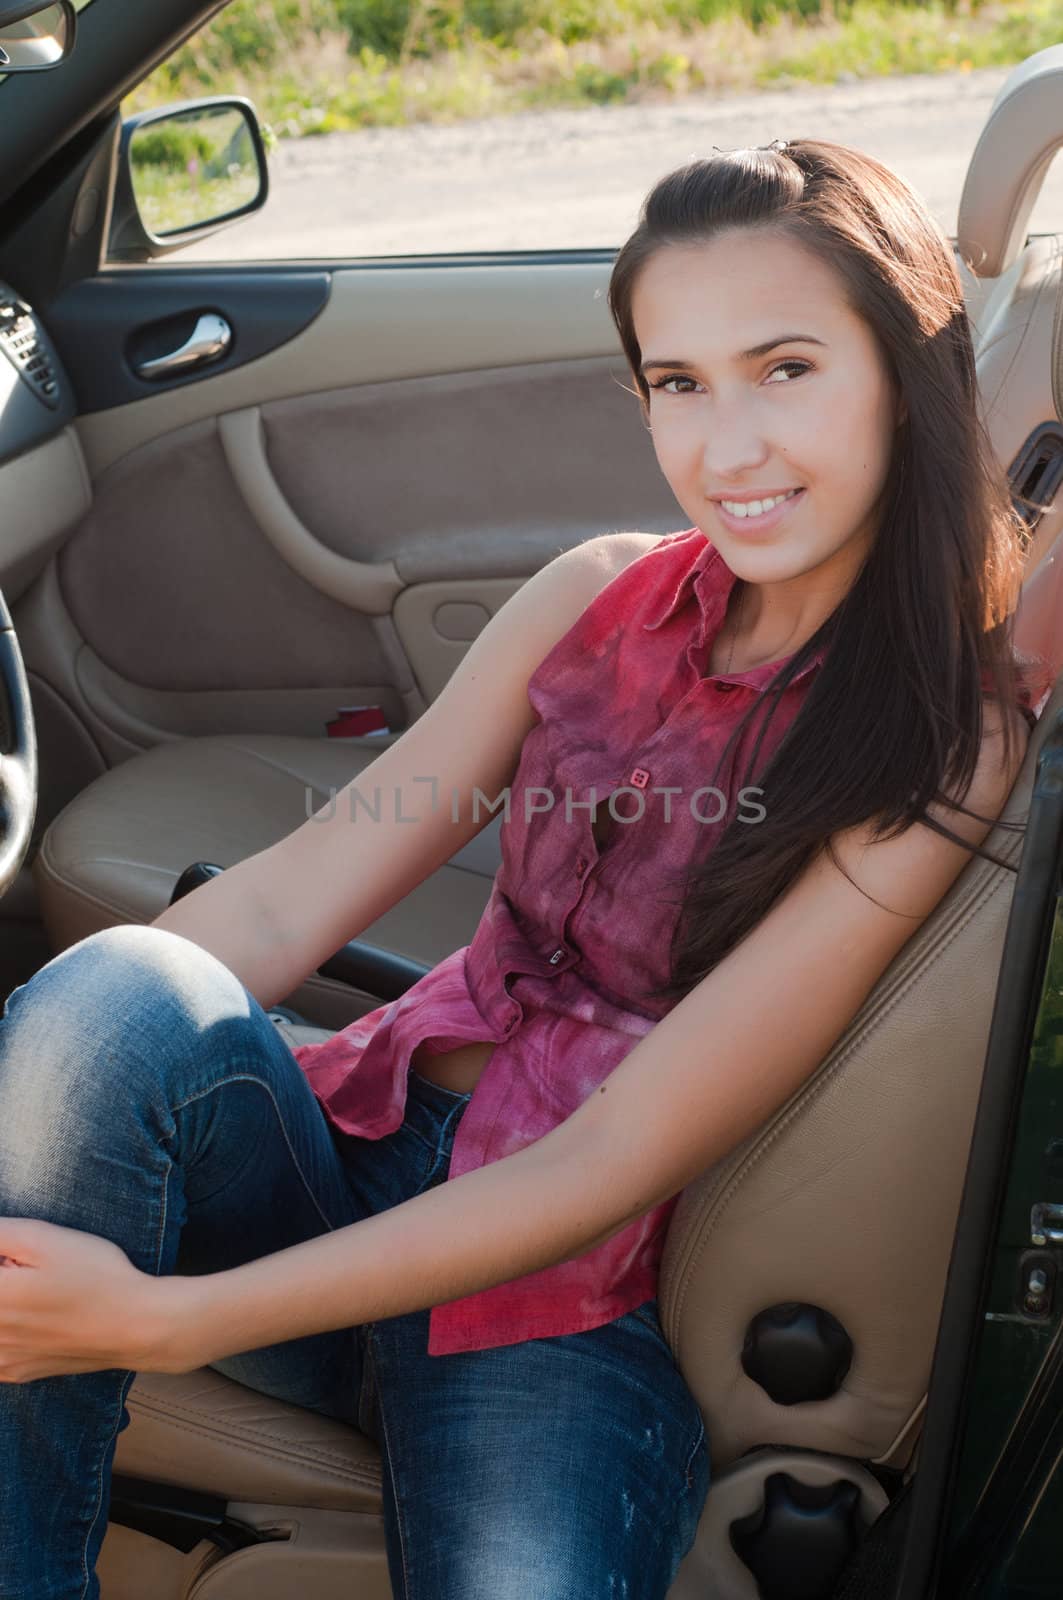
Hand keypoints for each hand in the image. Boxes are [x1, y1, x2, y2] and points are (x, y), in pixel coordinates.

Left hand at [0, 1218, 195, 1380]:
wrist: (135, 1325)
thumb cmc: (95, 1276)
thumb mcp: (44, 1238)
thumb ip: (0, 1234)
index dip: (5, 1261)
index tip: (16, 1259)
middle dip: (6, 1277)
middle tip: (24, 1269)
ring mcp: (0, 1360)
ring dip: (7, 1304)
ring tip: (34, 1292)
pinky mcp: (15, 1373)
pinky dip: (7, 1330)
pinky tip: (35, 1316)